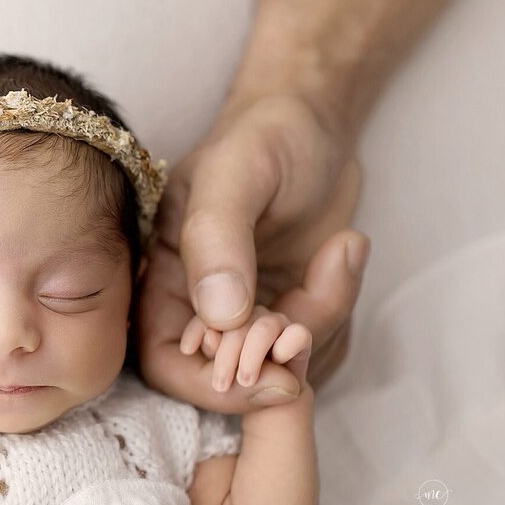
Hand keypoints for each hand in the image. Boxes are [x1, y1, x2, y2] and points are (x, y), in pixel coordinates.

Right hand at [138, 94, 369, 413]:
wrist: (312, 120)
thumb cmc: (262, 134)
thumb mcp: (235, 173)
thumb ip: (218, 239)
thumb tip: (222, 317)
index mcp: (160, 277)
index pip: (167, 363)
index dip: (213, 384)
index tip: (274, 373)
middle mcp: (197, 305)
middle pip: (232, 376)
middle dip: (283, 355)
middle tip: (322, 298)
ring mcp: (248, 313)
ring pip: (283, 366)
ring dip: (324, 321)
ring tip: (340, 249)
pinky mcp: (292, 310)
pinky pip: (320, 348)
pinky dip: (341, 311)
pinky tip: (343, 252)